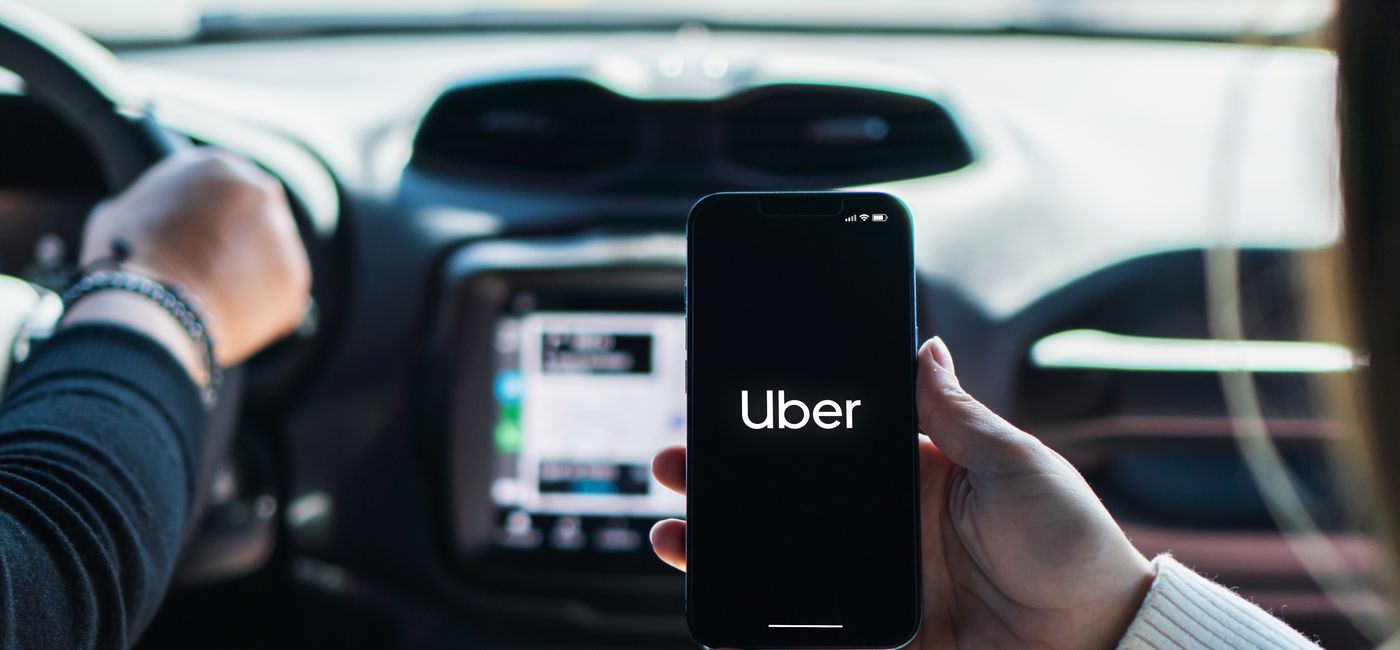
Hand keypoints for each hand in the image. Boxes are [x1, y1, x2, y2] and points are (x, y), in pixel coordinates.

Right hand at [79, 148, 310, 365]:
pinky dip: (260, 309)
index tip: (203, 238)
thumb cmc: (124, 259)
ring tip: (213, 299)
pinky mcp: (295, 277)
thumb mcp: (122, 212)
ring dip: (252, 275)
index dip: (212, 216)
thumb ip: (151, 205)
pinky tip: (229, 316)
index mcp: (218, 166)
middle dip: (240, 242)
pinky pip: (280, 294)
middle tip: (213, 270)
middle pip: (256, 217)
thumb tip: (147, 217)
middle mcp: (260, 191)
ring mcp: (283, 234)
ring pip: (271, 256)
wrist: (149, 307)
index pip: (224, 187)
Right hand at [650, 337, 1155, 648]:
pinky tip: (719, 601)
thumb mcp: (1017, 464)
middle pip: (791, 499)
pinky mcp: (881, 631)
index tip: (728, 405)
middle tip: (675, 463)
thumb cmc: (1072, 547)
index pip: (833, 443)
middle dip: (728, 481)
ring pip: (784, 559)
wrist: (1097, 642)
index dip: (779, 426)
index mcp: (920, 476)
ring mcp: (880, 581)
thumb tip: (924, 347)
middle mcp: (891, 527)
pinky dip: (759, 614)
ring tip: (673, 530)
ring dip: (725, 543)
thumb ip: (959, 415)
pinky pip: (807, 624)